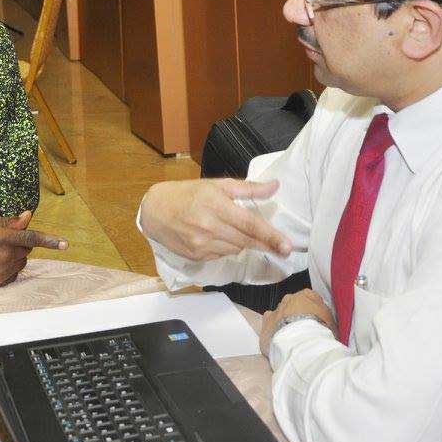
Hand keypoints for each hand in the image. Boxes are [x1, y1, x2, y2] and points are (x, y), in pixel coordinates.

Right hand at [0, 211, 67, 286]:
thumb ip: (9, 221)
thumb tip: (28, 216)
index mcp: (0, 237)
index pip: (30, 237)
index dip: (49, 240)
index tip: (65, 244)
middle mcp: (2, 255)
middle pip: (27, 249)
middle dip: (19, 244)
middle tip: (2, 241)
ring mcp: (1, 271)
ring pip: (22, 261)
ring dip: (14, 256)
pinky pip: (15, 273)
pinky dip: (9, 268)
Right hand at [140, 179, 291, 261]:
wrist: (154, 210)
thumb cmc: (187, 194)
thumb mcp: (217, 185)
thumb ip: (247, 188)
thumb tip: (274, 186)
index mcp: (215, 204)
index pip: (249, 224)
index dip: (270, 236)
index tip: (287, 246)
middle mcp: (208, 226)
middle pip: (246, 241)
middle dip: (266, 244)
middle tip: (283, 248)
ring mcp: (201, 244)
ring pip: (235, 249)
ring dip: (242, 243)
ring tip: (233, 230)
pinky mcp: (196, 256)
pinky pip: (222, 255)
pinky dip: (227, 248)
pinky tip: (218, 237)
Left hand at [259, 288, 336, 356]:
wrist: (301, 342)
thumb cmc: (319, 330)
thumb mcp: (332, 320)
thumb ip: (325, 315)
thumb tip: (324, 318)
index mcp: (306, 295)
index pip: (310, 296)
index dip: (314, 308)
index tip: (317, 318)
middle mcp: (289, 299)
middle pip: (293, 304)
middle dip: (297, 314)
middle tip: (304, 329)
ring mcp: (276, 310)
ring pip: (280, 313)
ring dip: (285, 322)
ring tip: (292, 337)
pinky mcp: (266, 324)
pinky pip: (269, 324)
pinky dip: (273, 330)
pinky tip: (279, 339)